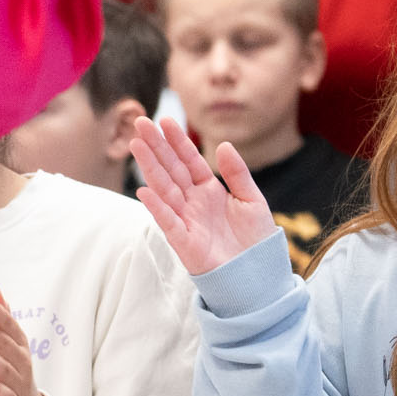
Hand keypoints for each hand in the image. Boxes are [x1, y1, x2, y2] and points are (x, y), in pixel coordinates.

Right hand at [131, 117, 279, 275]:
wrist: (260, 275)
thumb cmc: (256, 240)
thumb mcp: (252, 200)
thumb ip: (238, 173)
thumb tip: (223, 145)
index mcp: (209, 190)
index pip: (189, 160)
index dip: (177, 141)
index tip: (164, 120)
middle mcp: (193, 202)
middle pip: (171, 170)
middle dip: (156, 147)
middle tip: (140, 123)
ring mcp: (187, 220)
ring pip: (164, 189)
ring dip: (150, 168)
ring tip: (137, 145)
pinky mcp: (185, 243)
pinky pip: (168, 222)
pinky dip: (157, 207)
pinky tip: (144, 190)